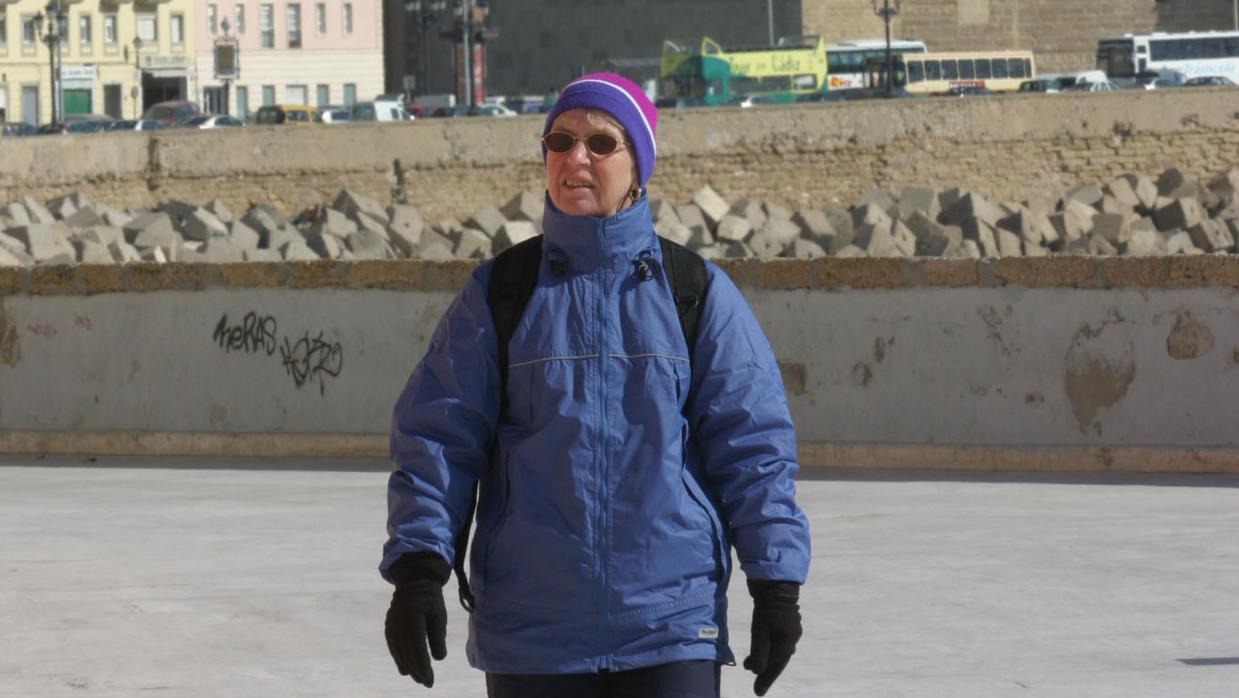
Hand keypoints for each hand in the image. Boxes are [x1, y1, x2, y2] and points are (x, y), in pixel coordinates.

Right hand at [384, 552, 451, 686]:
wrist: (413, 582)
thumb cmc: (430, 599)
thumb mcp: (439, 615)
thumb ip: (438, 637)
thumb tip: (438, 659)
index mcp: (412, 622)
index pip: (418, 651)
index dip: (423, 668)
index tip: (430, 680)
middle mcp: (398, 627)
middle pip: (407, 655)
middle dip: (417, 671)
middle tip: (427, 682)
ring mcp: (391, 628)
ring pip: (399, 654)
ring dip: (409, 667)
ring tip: (419, 678)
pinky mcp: (389, 629)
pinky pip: (394, 648)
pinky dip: (400, 659)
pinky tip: (406, 669)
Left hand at [743, 580, 801, 695]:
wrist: (775, 581)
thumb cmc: (767, 607)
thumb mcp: (760, 631)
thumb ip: (759, 652)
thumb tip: (756, 671)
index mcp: (788, 641)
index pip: (776, 665)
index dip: (766, 679)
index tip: (757, 693)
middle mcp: (792, 637)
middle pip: (779, 660)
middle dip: (767, 673)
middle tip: (757, 686)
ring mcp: (789, 628)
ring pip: (779, 650)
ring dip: (767, 660)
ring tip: (756, 669)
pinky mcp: (783, 620)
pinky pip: (778, 641)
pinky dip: (770, 649)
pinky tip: (765, 651)